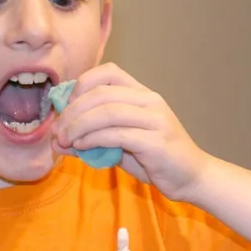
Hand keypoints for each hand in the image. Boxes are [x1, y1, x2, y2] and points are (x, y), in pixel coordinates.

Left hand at [52, 63, 210, 200]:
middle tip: (58, 131)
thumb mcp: (121, 146)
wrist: (192, 178)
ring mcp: (155, 120)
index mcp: (143, 94)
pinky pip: (116, 134)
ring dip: (78, 126)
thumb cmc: (157, 160)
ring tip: (65, 141)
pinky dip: (93, 139)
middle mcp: (150, 101)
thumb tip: (57, 140)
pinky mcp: (156, 142)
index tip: (66, 108)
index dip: (81, 85)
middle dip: (72, 111)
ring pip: (106, 112)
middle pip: (101, 93)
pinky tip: (81, 147)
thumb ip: (93, 138)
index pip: (108, 72)